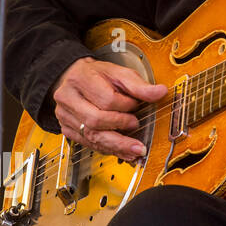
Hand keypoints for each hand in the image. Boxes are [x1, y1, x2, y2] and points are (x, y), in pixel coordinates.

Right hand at [50, 57, 165, 160]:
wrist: (76, 78)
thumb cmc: (98, 76)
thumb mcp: (120, 73)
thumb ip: (139, 85)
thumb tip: (160, 92)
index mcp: (81, 79)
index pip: (106, 99)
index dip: (125, 105)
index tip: (136, 106)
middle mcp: (68, 99)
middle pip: (95, 120)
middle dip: (120, 127)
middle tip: (137, 126)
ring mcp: (65, 116)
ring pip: (90, 136)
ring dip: (116, 145)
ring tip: (135, 150)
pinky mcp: (67, 129)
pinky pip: (88, 143)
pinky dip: (107, 149)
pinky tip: (122, 151)